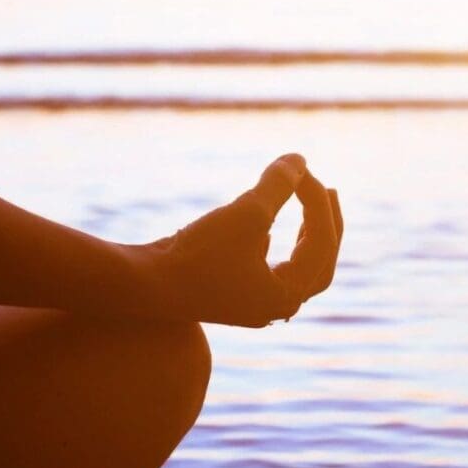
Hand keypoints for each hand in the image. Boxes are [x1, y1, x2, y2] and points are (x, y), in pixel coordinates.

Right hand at [140, 154, 343, 327]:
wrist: (140, 285)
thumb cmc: (197, 253)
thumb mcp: (245, 213)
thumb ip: (277, 186)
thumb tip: (299, 159)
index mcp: (286, 296)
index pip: (320, 242)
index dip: (317, 201)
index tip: (302, 168)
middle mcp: (273, 307)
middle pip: (318, 263)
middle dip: (326, 224)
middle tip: (327, 190)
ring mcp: (251, 303)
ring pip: (294, 267)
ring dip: (304, 234)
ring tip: (308, 201)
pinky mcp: (228, 293)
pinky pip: (266, 269)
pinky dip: (275, 244)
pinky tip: (264, 226)